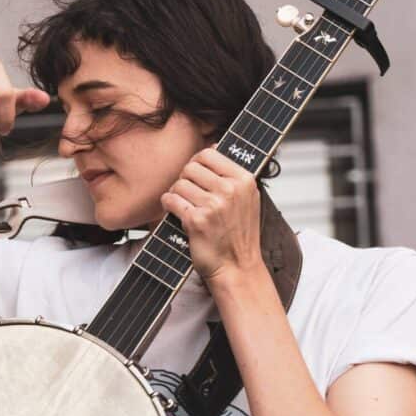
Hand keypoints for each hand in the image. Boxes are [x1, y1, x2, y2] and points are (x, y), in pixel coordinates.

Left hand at [160, 147, 265, 285]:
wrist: (237, 268)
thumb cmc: (238, 235)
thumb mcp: (247, 199)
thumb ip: (232, 175)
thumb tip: (212, 148)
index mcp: (244, 180)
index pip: (209, 153)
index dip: (197, 163)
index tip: (196, 175)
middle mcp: (230, 190)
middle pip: (190, 167)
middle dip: (185, 179)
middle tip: (189, 194)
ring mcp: (214, 205)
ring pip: (179, 184)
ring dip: (176, 194)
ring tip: (185, 206)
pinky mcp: (197, 221)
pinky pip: (170, 200)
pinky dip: (168, 205)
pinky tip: (177, 213)